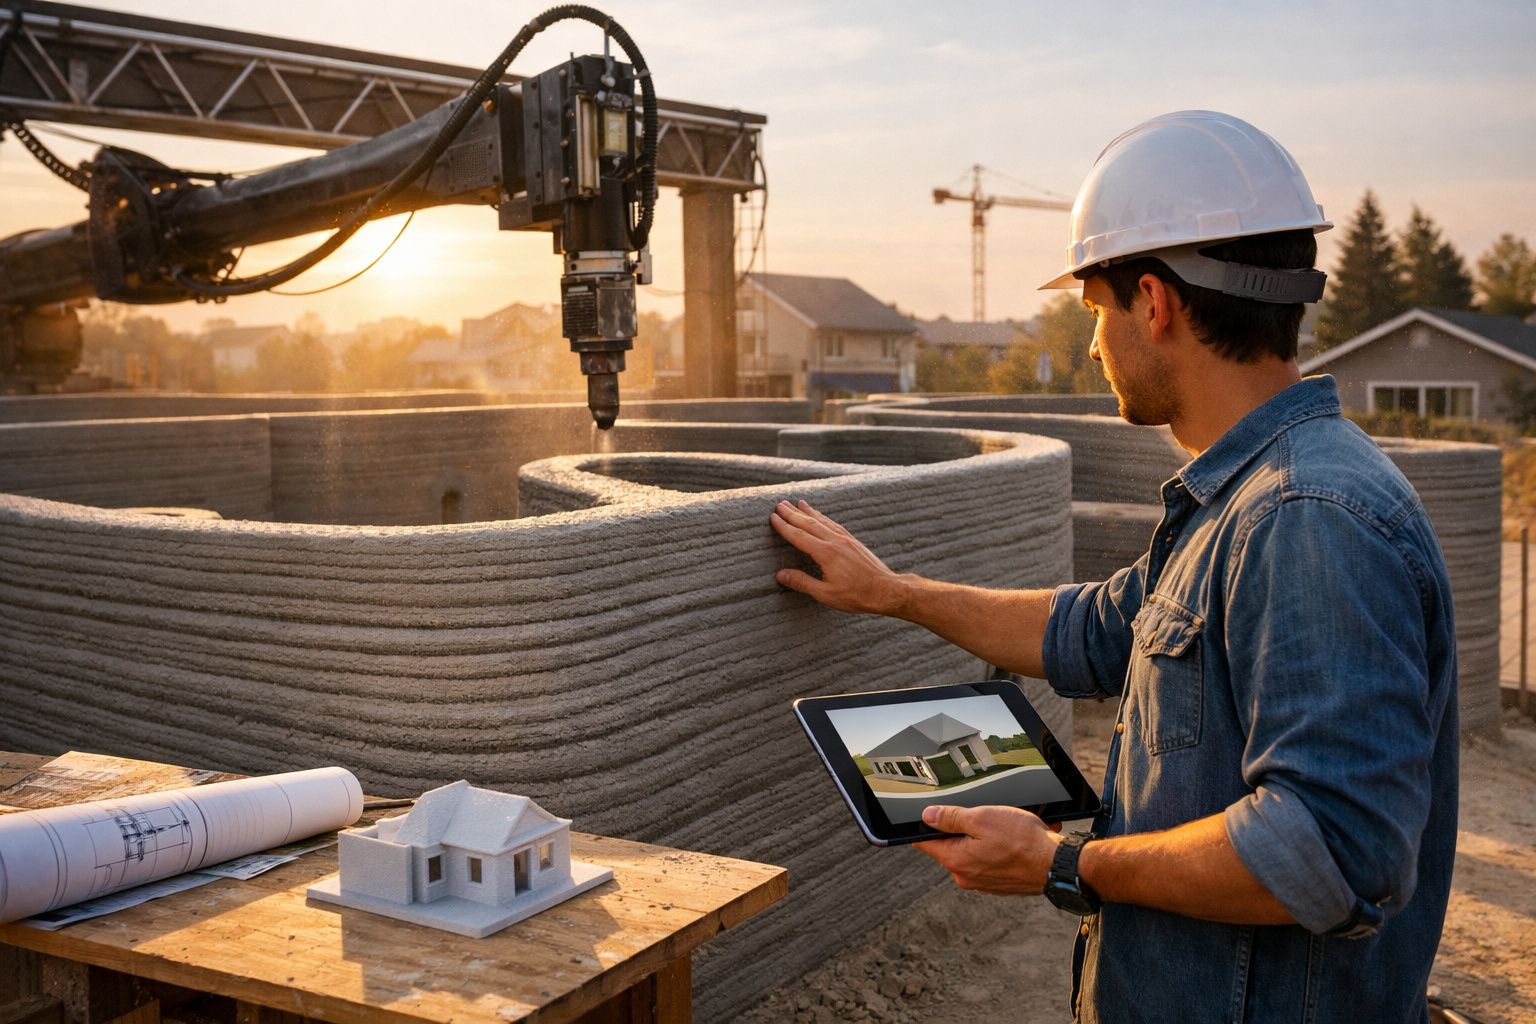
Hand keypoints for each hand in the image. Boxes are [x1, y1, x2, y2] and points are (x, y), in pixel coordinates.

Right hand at [769, 499, 907, 615]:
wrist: (885, 590)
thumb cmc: (856, 595)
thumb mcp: (826, 594)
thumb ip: (803, 582)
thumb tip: (780, 574)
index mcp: (826, 553)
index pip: (799, 536)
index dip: (784, 526)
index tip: (773, 517)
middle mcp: (835, 542)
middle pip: (809, 523)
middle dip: (793, 513)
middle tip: (780, 504)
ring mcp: (846, 540)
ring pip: (823, 521)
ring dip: (808, 512)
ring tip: (798, 503)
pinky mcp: (853, 541)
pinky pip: (835, 524)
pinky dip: (824, 517)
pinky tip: (821, 516)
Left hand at [914, 804, 1062, 895]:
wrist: (1057, 865)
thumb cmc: (1023, 842)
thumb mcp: (982, 818)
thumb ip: (951, 818)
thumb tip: (928, 816)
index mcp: (956, 861)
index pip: (925, 842)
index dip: (926, 825)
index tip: (932, 815)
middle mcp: (966, 876)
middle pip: (952, 845)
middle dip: (965, 828)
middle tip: (986, 817)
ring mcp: (983, 882)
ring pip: (975, 850)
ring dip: (986, 837)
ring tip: (1008, 828)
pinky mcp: (999, 883)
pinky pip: (992, 860)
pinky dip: (1001, 848)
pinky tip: (1017, 839)